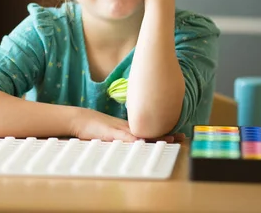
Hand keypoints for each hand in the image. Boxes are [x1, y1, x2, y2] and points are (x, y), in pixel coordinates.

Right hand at [70, 108, 184, 142]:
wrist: (78, 119)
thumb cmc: (94, 127)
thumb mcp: (111, 132)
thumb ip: (123, 136)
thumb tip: (136, 141)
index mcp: (128, 128)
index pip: (149, 131)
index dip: (163, 133)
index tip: (178, 135)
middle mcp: (127, 127)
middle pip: (149, 131)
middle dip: (165, 134)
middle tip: (182, 136)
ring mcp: (119, 129)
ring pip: (140, 133)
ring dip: (154, 136)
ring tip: (170, 139)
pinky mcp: (110, 132)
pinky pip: (124, 136)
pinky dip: (133, 138)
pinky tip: (142, 141)